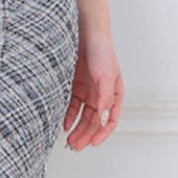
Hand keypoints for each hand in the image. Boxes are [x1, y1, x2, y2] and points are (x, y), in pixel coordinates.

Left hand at [63, 26, 123, 149]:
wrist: (86, 32)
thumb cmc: (102, 51)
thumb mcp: (106, 76)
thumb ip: (105, 99)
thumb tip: (103, 119)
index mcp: (114, 94)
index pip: (110, 120)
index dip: (101, 134)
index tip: (91, 144)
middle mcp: (101, 94)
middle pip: (94, 121)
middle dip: (86, 135)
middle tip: (76, 146)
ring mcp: (88, 90)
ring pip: (83, 115)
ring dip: (77, 128)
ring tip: (69, 139)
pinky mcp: (75, 84)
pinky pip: (72, 104)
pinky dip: (69, 115)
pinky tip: (63, 122)